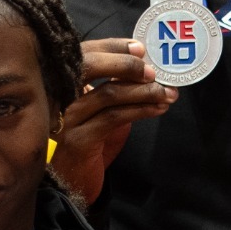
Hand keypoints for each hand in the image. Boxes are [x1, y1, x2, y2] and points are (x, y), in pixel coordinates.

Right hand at [48, 38, 175, 203]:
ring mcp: (69, 117)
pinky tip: (157, 109)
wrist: (70, 181)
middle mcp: (63, 96)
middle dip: (129, 66)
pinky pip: (114, 118)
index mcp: (67, 83)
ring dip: (143, 92)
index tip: (142, 48)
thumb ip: (116, 91)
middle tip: (159, 73)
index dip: (114, 47)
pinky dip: (140, 111)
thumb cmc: (90, 142)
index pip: (88, 54)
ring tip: (167, 94)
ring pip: (109, 94)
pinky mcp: (79, 138)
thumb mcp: (103, 111)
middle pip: (94, 68)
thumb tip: (148, 75)